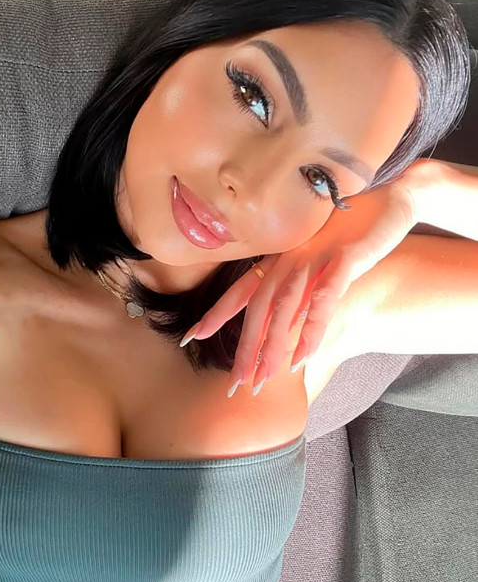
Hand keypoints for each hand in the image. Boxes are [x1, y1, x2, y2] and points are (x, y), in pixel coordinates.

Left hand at [182, 169, 418, 396]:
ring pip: (284, 307)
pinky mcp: (344, 259)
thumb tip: (285, 322)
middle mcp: (290, 259)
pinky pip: (322, 298)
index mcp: (281, 259)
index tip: (193, 336)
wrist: (389, 200)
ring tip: (263, 378)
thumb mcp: (317, 260)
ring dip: (272, 345)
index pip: (242, 289)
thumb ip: (299, 287)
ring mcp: (315, 257)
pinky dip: (311, 328)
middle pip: (259, 307)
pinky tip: (303, 355)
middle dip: (245, 346)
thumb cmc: (351, 232)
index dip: (218, 313)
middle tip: (235, 381)